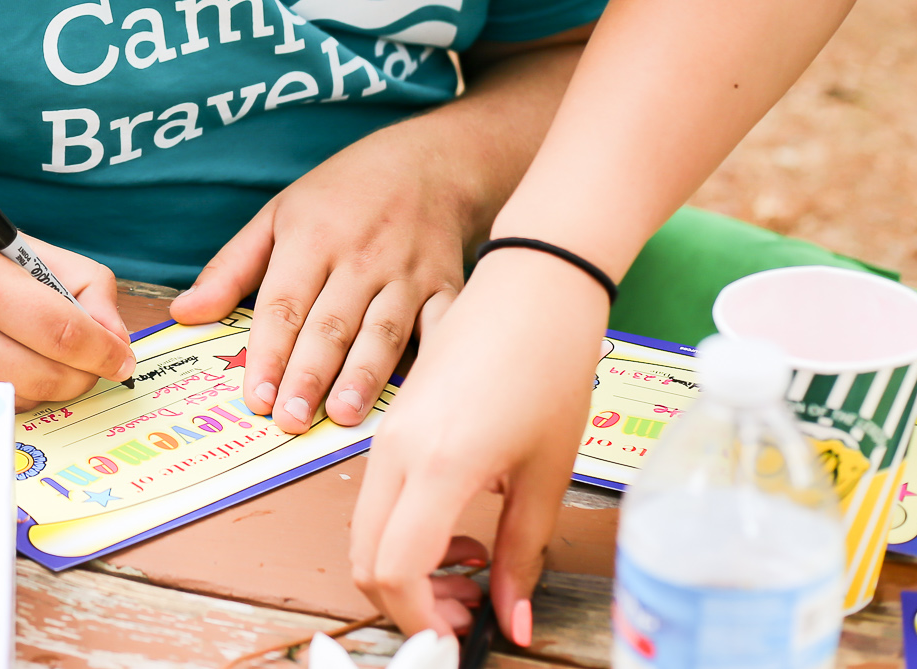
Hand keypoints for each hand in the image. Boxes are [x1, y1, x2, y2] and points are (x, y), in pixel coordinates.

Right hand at [0, 194, 134, 407]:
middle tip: (91, 361)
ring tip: (42, 355)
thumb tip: (115, 337)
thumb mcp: (6, 237)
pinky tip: (3, 364)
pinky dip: (7, 393)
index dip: (107, 352)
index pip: (65, 333)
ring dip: (47, 385)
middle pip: (49, 377)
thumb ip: (74, 280)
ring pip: (20, 399)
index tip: (122, 358)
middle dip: (84, 374)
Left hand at [171, 117, 476, 432]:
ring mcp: (407, 273)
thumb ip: (230, 269)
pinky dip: (433, 360)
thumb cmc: (339, 195)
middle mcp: (360, 257)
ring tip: (342, 416)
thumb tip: (183, 313)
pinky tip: (420, 396)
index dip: (269, 353)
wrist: (426, 163)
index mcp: (310, 238)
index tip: (256, 398)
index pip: (283, 304)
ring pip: (382, 332)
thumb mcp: (276, 216)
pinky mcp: (447, 286)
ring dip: (362, 377)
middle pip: (330, 324)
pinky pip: (441, 327)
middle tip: (290, 420)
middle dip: (309, 375)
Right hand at [349, 251, 608, 637]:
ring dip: (409, 567)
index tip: (456, 637)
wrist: (533, 284)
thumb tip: (513, 622)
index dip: (419, 620)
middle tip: (469, 612)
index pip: (394, 570)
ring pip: (367, 530)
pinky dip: (406, 530)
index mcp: (438, 464)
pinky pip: (377, 497)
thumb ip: (524, 554)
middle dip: (410, 603)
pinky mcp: (391, 423)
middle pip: (365, 558)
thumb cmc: (551, 364)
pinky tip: (463, 522)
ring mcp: (386, 435)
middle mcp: (395, 451)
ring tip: (476, 567)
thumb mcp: (548, 471)